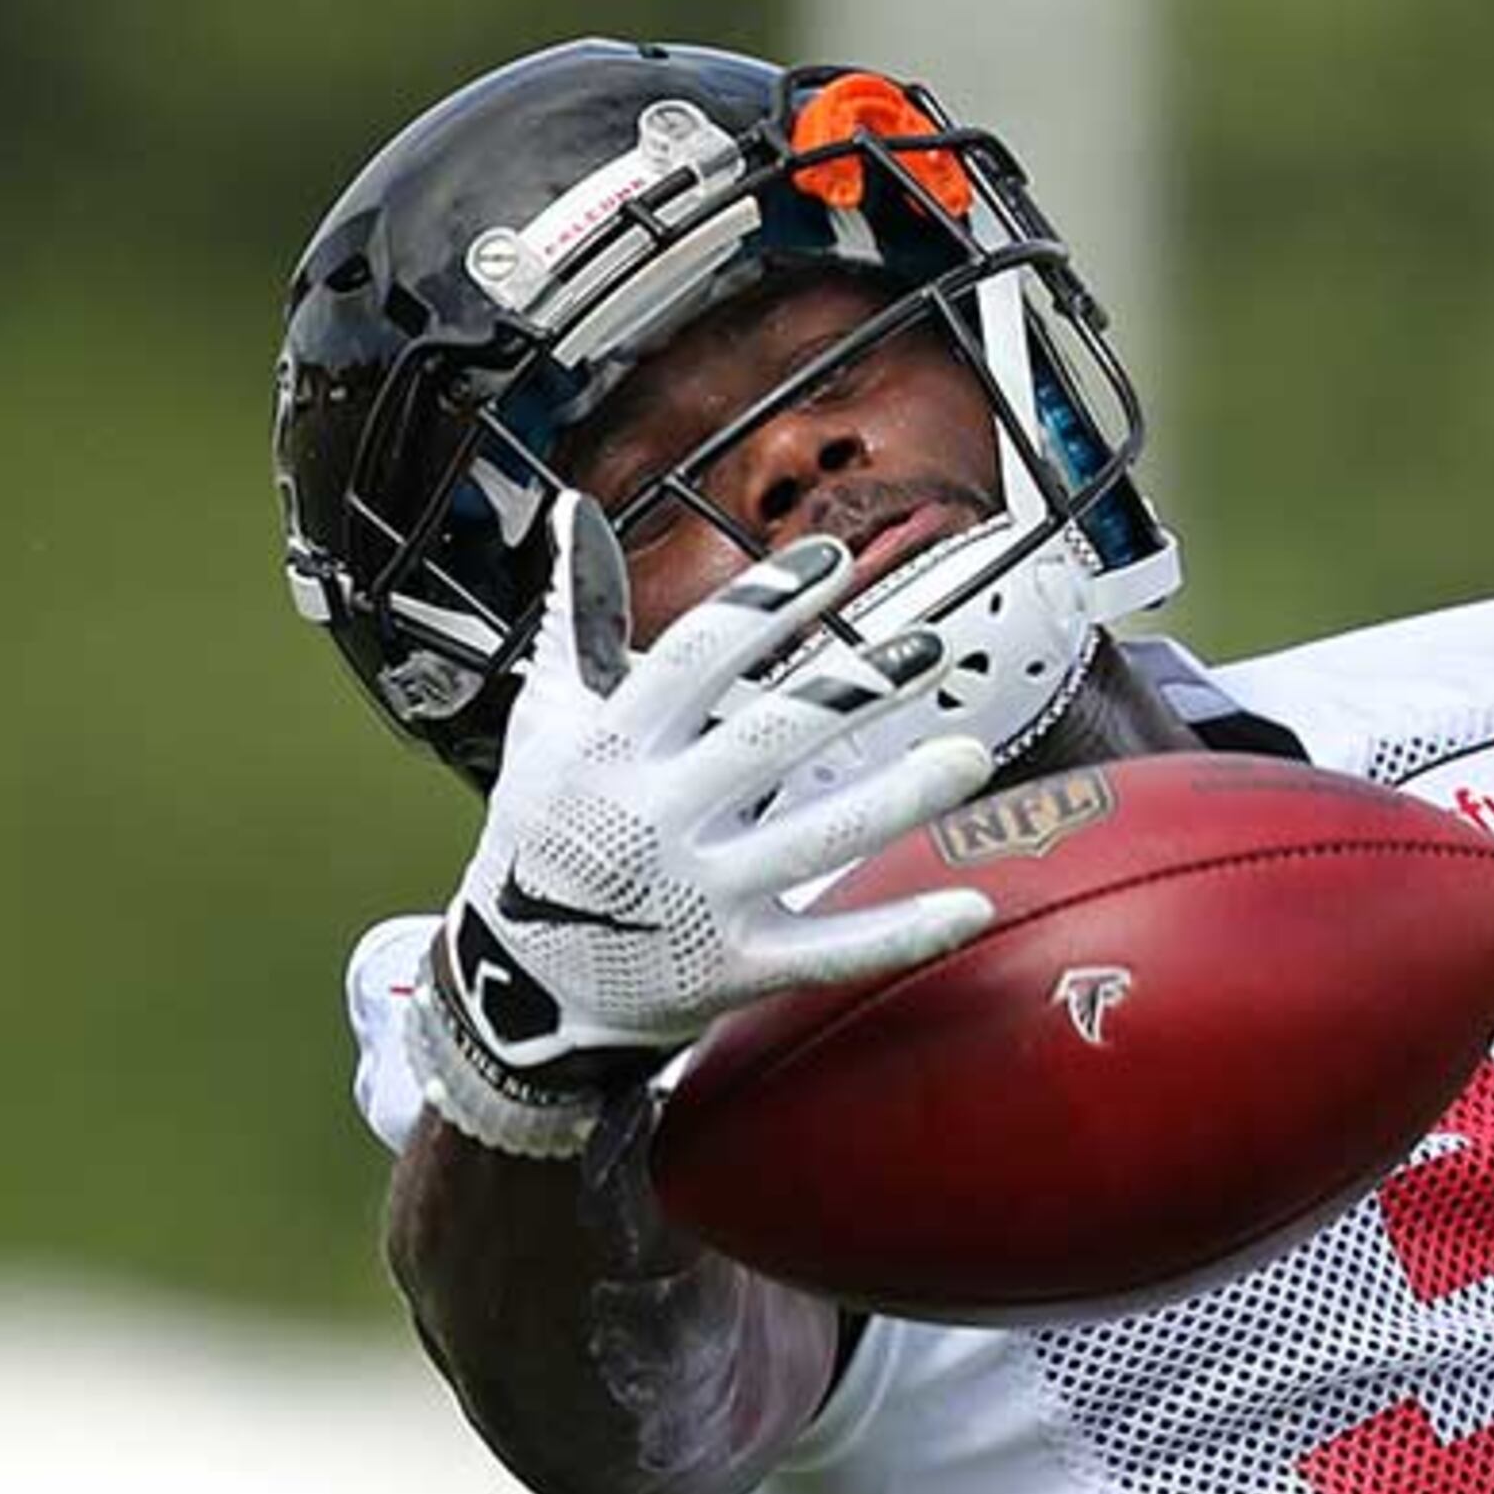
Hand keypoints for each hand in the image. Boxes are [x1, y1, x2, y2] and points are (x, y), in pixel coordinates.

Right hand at [408, 494, 997, 1155]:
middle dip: (856, 689)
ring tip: (970, 754)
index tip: (833, 563)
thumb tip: (573, 514)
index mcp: (612, 747)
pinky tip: (972, 903)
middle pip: (771, 738)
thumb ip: (574, 619)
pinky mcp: (739, 966)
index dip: (765, 605)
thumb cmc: (543, 832)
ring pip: (818, 838)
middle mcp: (658, 817)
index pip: (695, 656)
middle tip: (932, 647)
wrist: (521, 979)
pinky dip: (905, 931)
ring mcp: (702, 896)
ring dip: (903, 796)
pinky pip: (835, 951)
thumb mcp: (544, 723)